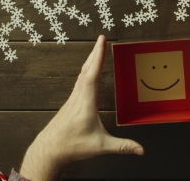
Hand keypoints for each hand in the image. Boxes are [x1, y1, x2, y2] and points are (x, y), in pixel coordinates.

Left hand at [20, 35, 143, 180]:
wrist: (49, 150)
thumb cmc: (70, 146)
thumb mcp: (100, 146)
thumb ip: (122, 146)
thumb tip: (140, 150)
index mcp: (86, 103)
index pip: (92, 75)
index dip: (98, 57)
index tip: (101, 42)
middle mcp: (78, 97)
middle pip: (86, 70)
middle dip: (95, 52)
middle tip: (101, 38)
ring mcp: (73, 99)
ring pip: (82, 74)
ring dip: (90, 60)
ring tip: (97, 50)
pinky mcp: (71, 103)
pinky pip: (79, 81)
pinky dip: (86, 71)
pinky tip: (88, 72)